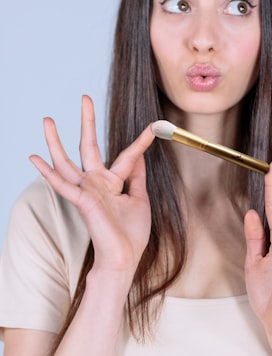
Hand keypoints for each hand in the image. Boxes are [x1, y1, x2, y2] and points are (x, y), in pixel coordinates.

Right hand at [30, 95, 154, 276]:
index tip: (153, 127)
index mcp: (113, 182)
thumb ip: (137, 177)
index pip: (126, 155)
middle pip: (88, 146)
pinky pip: (61, 183)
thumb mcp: (140, 199)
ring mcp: (87, 190)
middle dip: (87, 122)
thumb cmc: (131, 233)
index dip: (140, 142)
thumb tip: (139, 157)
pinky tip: (34, 157)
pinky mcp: (81, 200)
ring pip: (66, 160)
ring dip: (56, 141)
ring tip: (48, 120)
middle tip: (84, 98)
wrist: (124, 257)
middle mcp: (97, 182)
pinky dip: (46, 171)